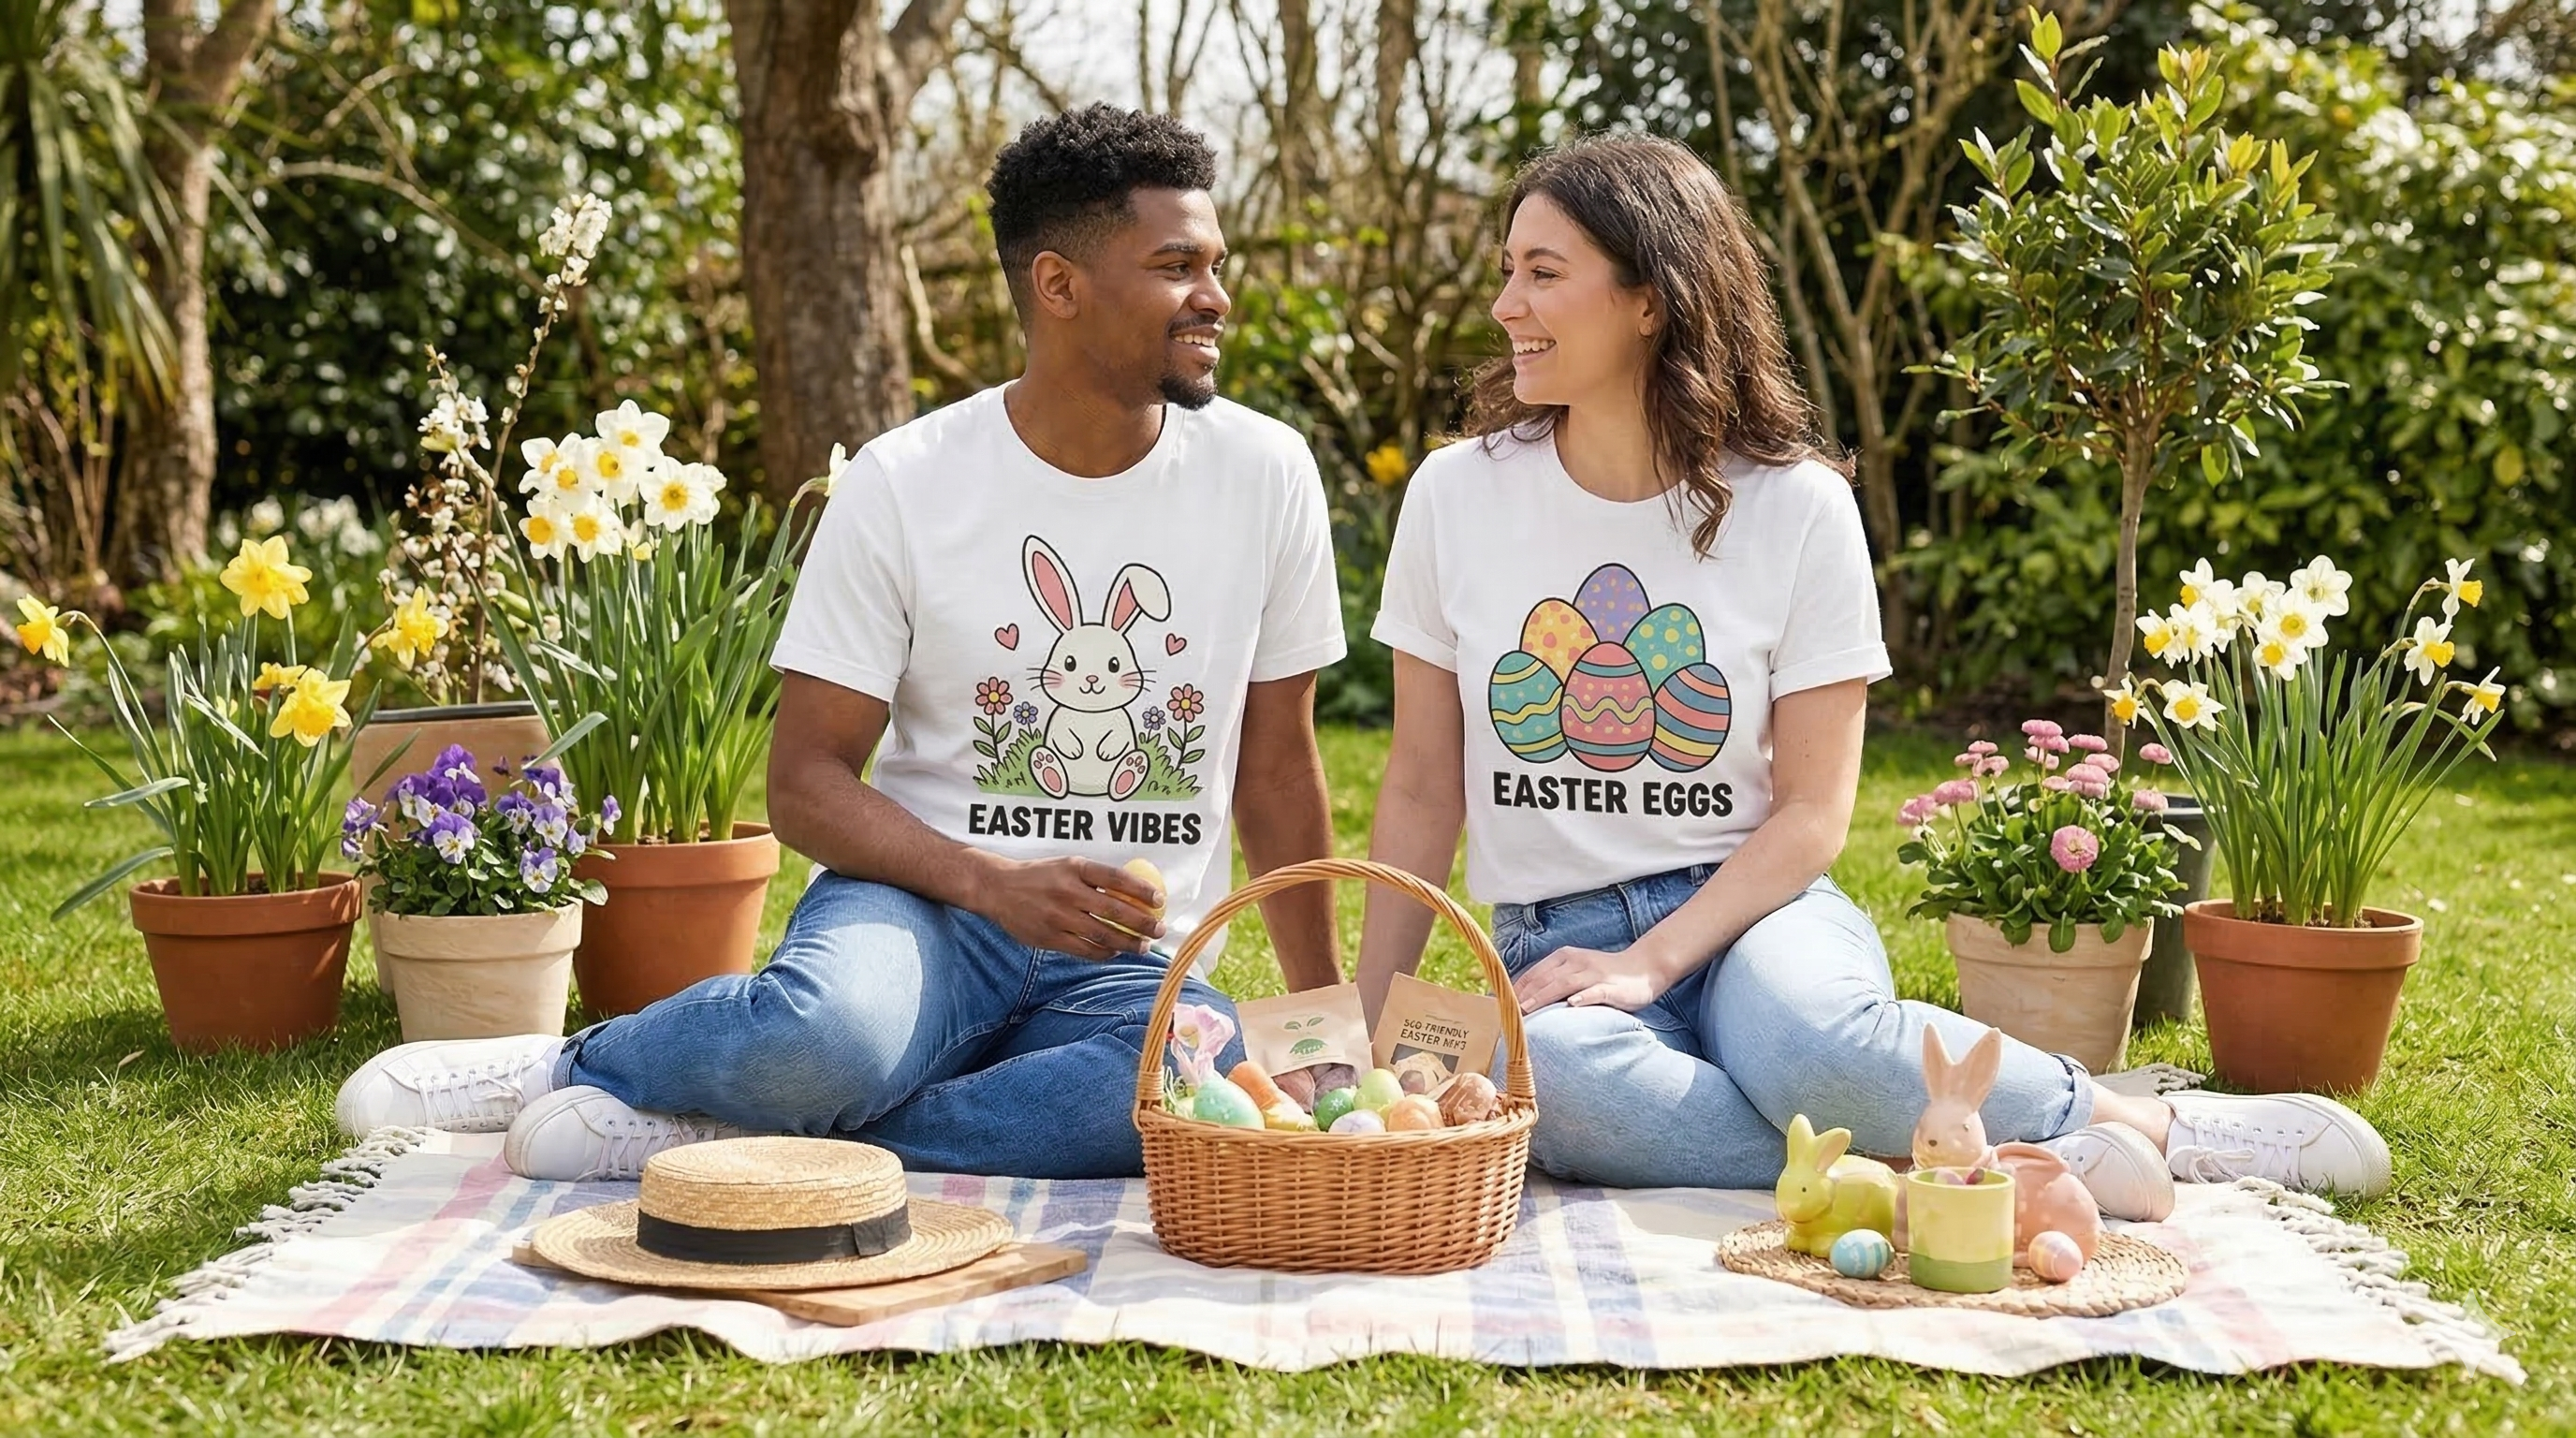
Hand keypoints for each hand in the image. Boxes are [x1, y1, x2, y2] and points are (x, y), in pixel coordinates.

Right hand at [976, 856, 1164, 959]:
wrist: (998, 888)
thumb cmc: (1041, 876)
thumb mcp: (1068, 865)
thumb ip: (1096, 878)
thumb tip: (1135, 892)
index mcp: (1076, 868)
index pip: (1117, 878)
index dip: (1142, 890)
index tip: (1160, 900)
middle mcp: (1068, 891)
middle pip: (1115, 910)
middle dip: (1143, 923)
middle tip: (1160, 929)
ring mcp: (1058, 916)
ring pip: (1103, 934)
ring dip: (1128, 943)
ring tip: (1144, 946)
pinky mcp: (1050, 937)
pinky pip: (1085, 949)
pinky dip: (1105, 952)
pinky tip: (1116, 952)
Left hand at [1511, 943, 1678, 1013]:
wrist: (1644, 968)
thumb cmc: (1604, 975)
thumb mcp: (1576, 974)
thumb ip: (1554, 983)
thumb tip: (1524, 1001)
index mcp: (1564, 958)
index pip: (1534, 973)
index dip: (1515, 989)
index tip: (1498, 1005)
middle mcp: (1577, 962)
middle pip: (1544, 978)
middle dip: (1523, 995)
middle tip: (1505, 1012)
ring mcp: (1594, 973)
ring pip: (1565, 983)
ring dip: (1544, 996)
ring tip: (1527, 1008)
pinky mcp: (1611, 986)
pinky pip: (1596, 991)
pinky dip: (1583, 997)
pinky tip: (1572, 1005)